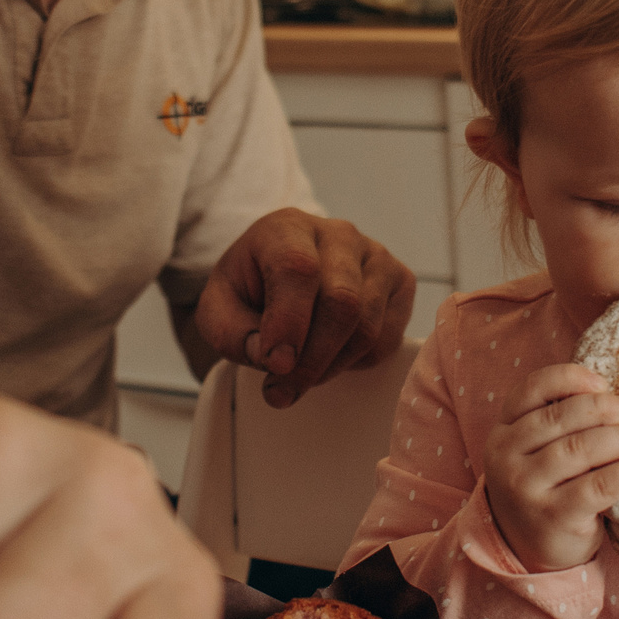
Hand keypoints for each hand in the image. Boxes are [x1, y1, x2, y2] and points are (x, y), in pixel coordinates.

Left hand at [194, 209, 414, 407]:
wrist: (280, 275)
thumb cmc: (249, 290)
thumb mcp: (217, 309)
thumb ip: (231, 333)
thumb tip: (269, 356)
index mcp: (287, 228)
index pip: (297, 269)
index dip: (288, 322)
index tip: (274, 364)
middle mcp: (339, 234)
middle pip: (341, 303)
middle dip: (311, 359)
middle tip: (282, 390)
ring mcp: (376, 256)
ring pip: (366, 326)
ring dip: (330, 367)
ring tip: (298, 379)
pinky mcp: (400, 282)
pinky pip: (387, 338)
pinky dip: (356, 363)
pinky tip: (329, 357)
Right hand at [484, 364, 618, 573]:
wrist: (526, 550)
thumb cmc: (544, 490)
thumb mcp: (534, 453)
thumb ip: (558, 424)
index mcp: (502, 431)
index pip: (531, 390)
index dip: (570, 378)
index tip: (603, 383)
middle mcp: (506, 456)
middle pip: (563, 417)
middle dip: (607, 409)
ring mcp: (526, 488)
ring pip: (582, 448)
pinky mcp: (553, 516)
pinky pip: (599, 485)